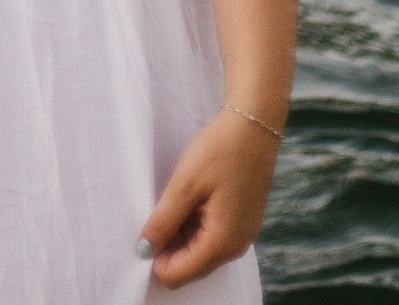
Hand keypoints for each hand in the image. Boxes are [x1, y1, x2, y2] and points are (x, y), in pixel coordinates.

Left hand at [141, 106, 279, 285]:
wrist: (254, 123)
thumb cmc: (220, 150)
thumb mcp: (185, 184)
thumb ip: (163, 221)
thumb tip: (144, 251)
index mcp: (221, 243)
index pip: (178, 275)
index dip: (155, 258)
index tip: (145, 229)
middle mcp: (235, 248)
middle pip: (190, 267)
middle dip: (168, 248)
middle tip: (157, 211)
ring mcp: (242, 236)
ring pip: (200, 253)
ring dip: (180, 236)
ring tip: (174, 201)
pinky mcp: (243, 222)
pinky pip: (212, 238)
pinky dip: (195, 227)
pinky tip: (189, 200)